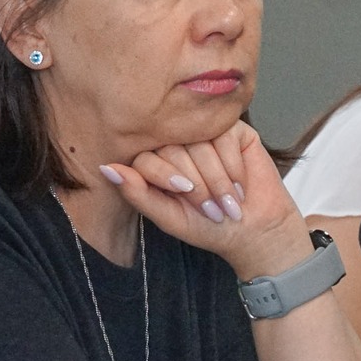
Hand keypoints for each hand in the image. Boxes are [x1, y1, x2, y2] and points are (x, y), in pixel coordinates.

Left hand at [102, 121, 309, 277]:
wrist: (254, 230)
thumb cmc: (208, 226)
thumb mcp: (168, 217)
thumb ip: (137, 194)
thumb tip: (106, 169)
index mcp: (156, 164)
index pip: (147, 156)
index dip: (165, 176)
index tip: (184, 196)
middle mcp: (177, 144)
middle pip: (174, 147)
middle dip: (196, 182)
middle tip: (211, 207)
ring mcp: (205, 134)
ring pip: (200, 141)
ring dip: (217, 177)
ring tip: (228, 201)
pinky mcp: (234, 130)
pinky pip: (225, 135)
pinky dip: (232, 164)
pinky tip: (240, 183)